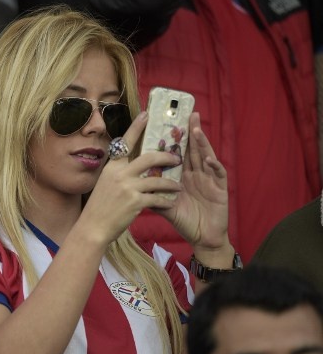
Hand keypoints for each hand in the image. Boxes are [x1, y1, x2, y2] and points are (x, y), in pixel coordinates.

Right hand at [82, 111, 184, 244]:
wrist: (93, 227)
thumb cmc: (100, 207)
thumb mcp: (106, 184)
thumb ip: (120, 173)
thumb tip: (134, 166)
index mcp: (112, 167)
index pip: (126, 142)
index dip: (136, 127)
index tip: (147, 114)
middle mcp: (120, 174)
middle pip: (149, 158)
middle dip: (167, 156)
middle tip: (177, 158)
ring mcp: (128, 187)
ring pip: (158, 180)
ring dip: (171, 183)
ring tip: (179, 186)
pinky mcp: (135, 202)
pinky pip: (157, 198)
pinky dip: (166, 200)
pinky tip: (171, 202)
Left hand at [156, 112, 228, 249]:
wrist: (202, 238)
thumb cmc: (185, 221)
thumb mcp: (165, 206)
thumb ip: (152, 195)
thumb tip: (133, 186)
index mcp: (183, 176)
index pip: (179, 153)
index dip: (176, 139)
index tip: (170, 123)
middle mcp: (197, 174)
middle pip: (193, 150)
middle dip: (191, 133)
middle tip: (189, 114)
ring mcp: (209, 180)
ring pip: (206, 157)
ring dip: (202, 143)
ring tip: (196, 130)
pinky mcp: (220, 189)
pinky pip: (218, 174)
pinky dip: (214, 165)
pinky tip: (208, 158)